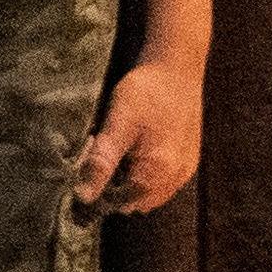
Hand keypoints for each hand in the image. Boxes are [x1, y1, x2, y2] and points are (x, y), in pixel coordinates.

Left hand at [77, 53, 204, 215]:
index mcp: (157, 172)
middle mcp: (175, 178)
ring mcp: (184, 171)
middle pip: (134, 203)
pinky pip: (163, 184)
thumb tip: (83, 196)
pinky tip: (140, 150)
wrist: (177, 67)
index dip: (100, 192)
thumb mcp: (118, 123)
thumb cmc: (146, 91)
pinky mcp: (189, 162)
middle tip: (106, 155)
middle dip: (115, 188)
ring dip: (131, 184)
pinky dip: (147, 176)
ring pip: (149, 196)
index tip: (89, 169)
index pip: (119, 204)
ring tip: (123, 151)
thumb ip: (101, 162)